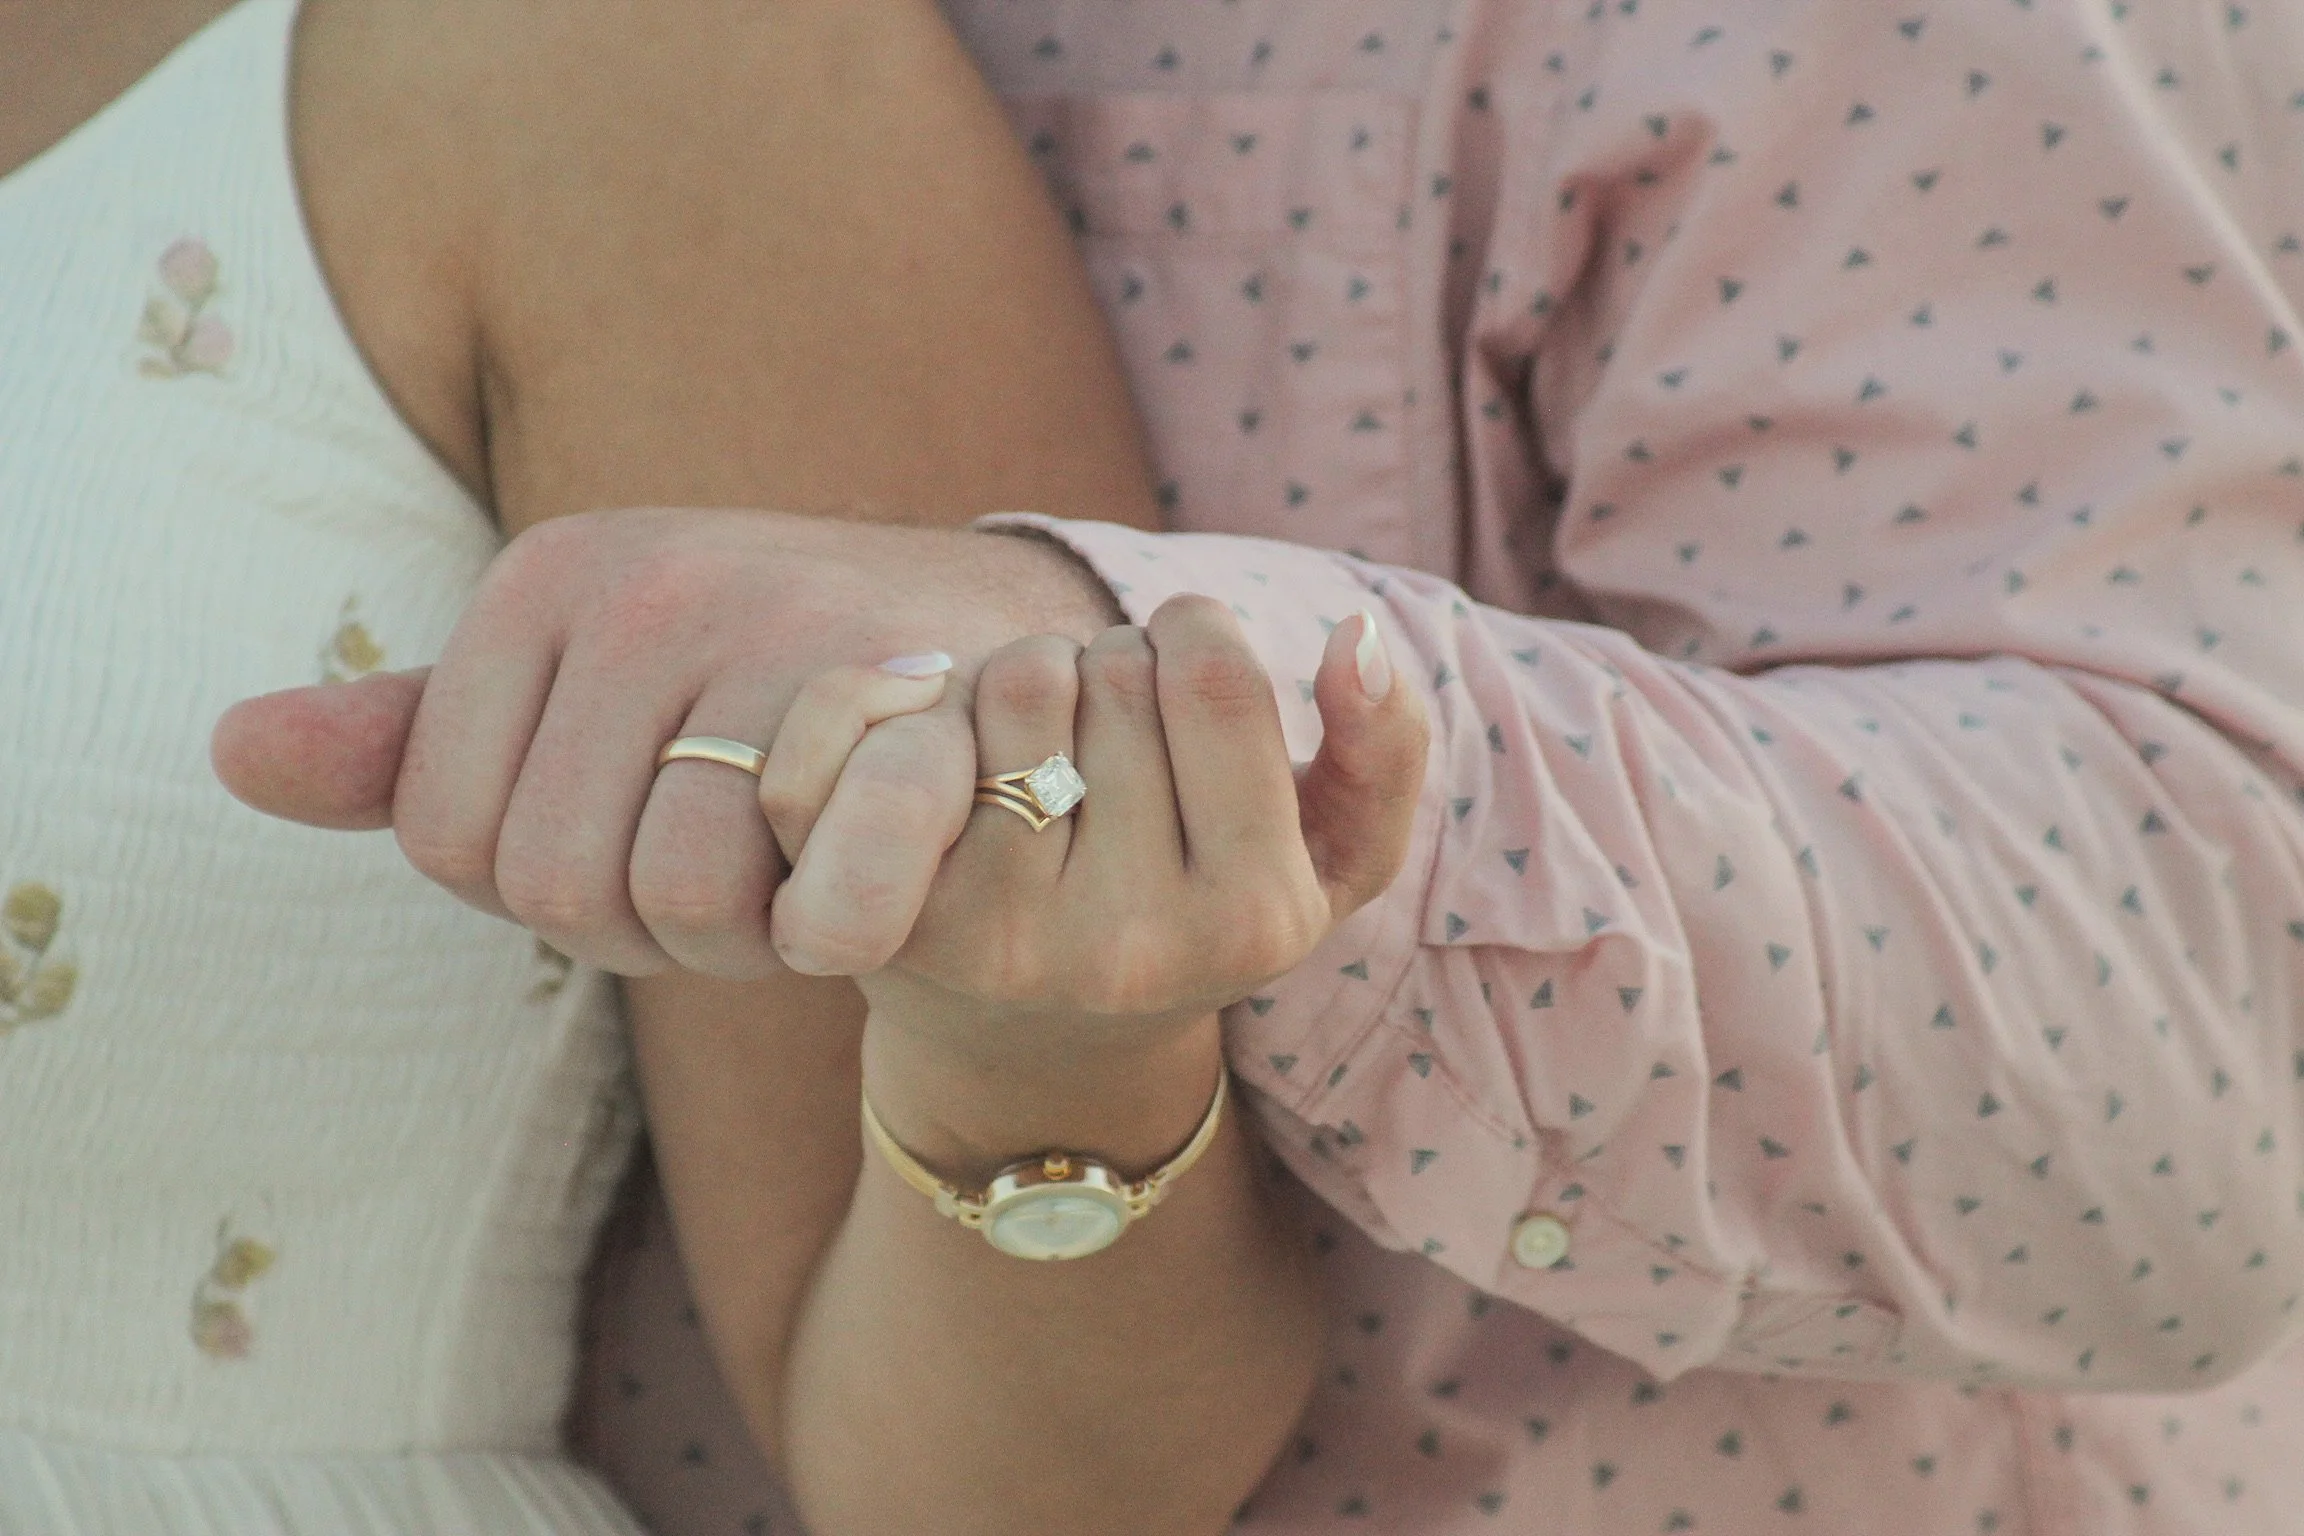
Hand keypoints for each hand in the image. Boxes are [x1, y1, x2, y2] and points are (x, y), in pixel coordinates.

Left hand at [209, 508, 1119, 978]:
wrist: (995, 643)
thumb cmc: (763, 692)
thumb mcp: (583, 693)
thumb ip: (420, 737)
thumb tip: (231, 753)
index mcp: (545, 577)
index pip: (452, 844)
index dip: (554, 894)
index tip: (646, 835)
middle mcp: (644, 585)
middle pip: (553, 885)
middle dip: (647, 928)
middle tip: (740, 865)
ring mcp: (769, 625)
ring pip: (671, 896)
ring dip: (744, 936)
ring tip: (801, 864)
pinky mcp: (894, 693)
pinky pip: (800, 891)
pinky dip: (832, 928)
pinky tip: (868, 885)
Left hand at [763, 598, 1427, 1070]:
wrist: (1037, 1058)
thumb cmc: (1197, 914)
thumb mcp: (1328, 859)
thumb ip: (1384, 749)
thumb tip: (1355, 636)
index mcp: (1254, 920)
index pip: (1214, 676)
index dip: (1193, 634)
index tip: (1183, 672)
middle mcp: (1132, 949)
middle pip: (1111, 668)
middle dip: (1109, 665)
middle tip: (1107, 736)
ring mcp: (1009, 942)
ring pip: (1017, 682)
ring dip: (1025, 679)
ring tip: (1041, 751)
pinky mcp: (904, 926)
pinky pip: (905, 729)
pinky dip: (917, 704)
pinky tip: (948, 760)